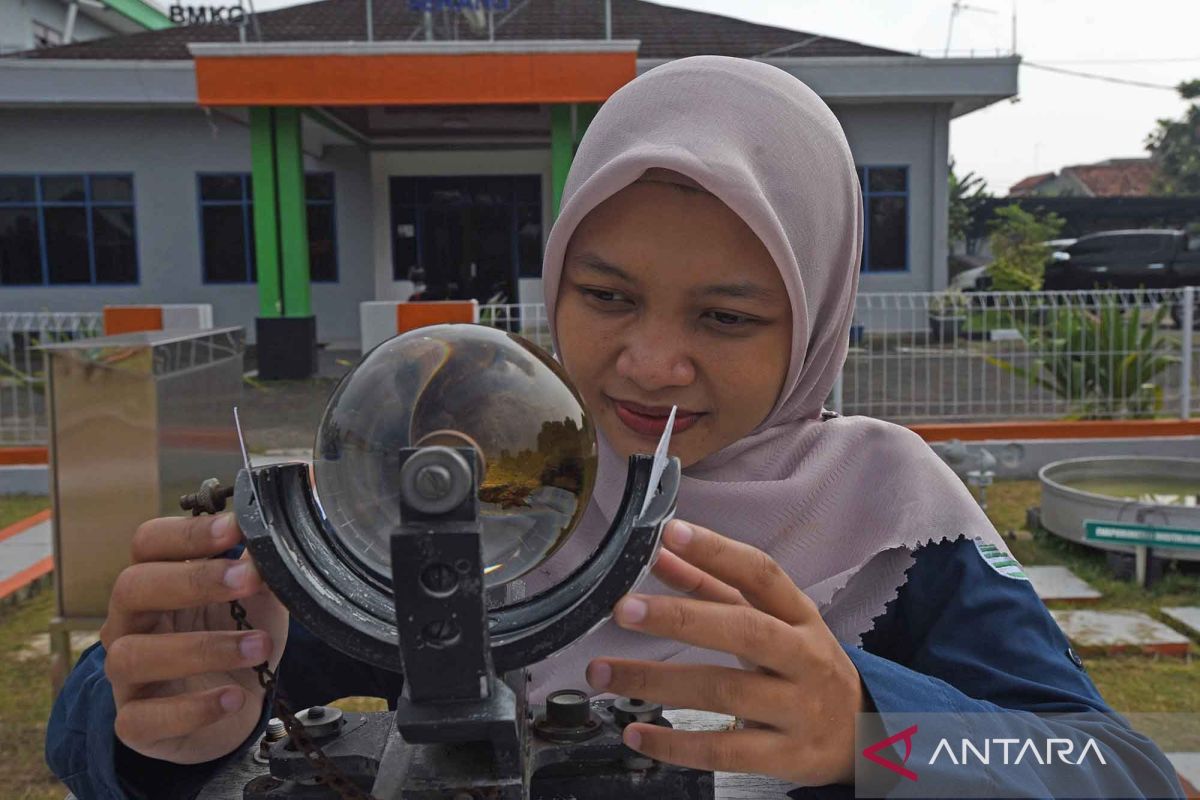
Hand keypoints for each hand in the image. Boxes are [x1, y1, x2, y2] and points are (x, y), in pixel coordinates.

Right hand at [100, 512, 288, 763]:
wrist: (238, 705)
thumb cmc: (239, 638)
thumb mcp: (258, 601)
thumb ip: (261, 573)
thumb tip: (270, 543)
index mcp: (156, 581)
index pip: (148, 543)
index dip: (187, 533)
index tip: (235, 530)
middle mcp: (129, 622)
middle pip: (131, 587)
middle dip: (192, 581)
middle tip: (248, 581)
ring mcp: (125, 675)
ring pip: (133, 654)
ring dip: (202, 648)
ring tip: (259, 646)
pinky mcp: (134, 724)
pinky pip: (143, 718)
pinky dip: (192, 709)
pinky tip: (233, 698)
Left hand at [586, 519, 865, 785]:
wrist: (864, 735)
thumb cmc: (804, 666)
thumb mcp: (772, 621)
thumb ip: (713, 585)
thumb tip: (661, 551)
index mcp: (800, 615)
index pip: (760, 574)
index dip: (716, 551)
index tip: (668, 533)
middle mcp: (803, 657)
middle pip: (742, 630)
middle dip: (679, 618)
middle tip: (623, 610)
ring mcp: (799, 709)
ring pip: (724, 691)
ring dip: (656, 680)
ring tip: (603, 672)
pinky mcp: (787, 756)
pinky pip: (724, 750)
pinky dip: (675, 744)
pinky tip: (635, 733)